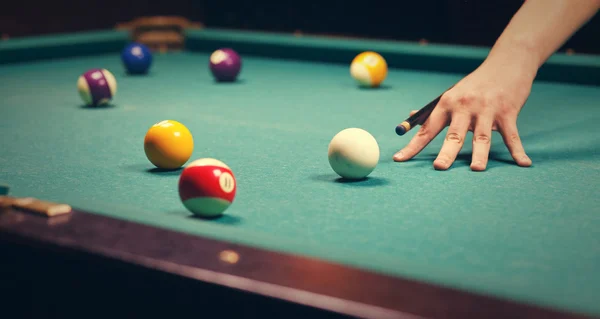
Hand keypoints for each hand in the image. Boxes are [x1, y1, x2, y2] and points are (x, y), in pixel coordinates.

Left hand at [392, 56, 536, 170]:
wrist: (506, 63)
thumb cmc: (475, 84)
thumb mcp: (453, 94)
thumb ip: (434, 110)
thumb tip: (409, 119)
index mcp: (447, 103)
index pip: (426, 128)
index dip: (413, 145)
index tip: (399, 160)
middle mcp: (465, 106)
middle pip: (454, 134)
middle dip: (447, 151)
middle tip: (439, 167)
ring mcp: (487, 110)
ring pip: (483, 136)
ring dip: (480, 154)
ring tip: (476, 170)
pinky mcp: (508, 111)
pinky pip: (513, 135)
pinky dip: (517, 150)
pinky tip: (523, 163)